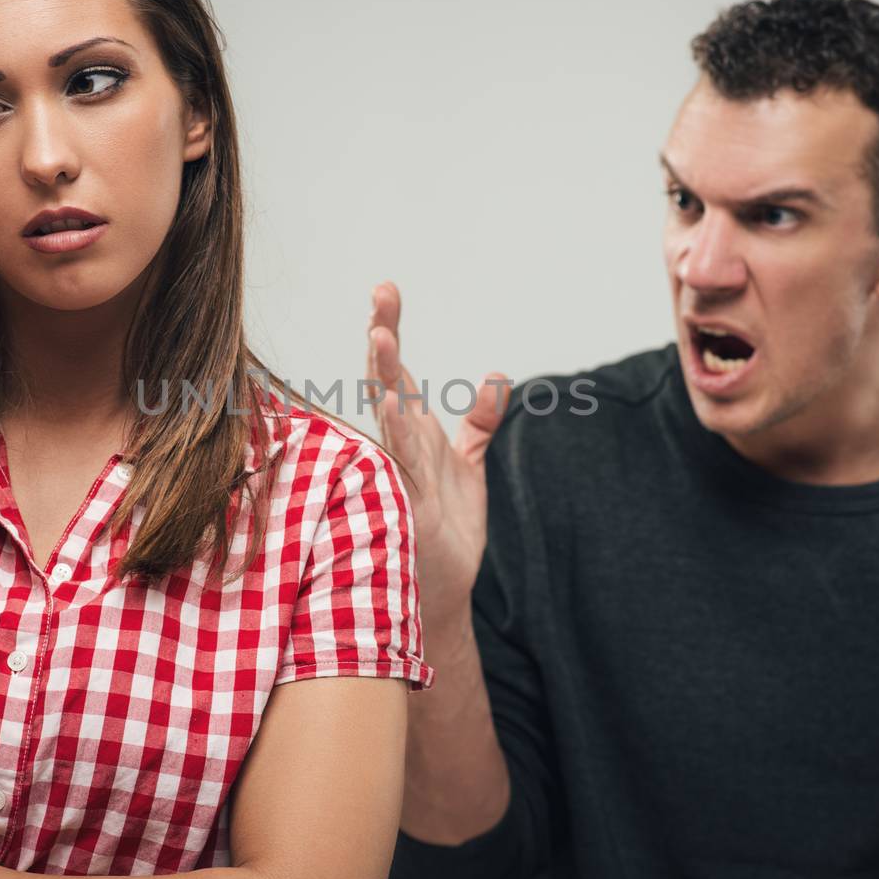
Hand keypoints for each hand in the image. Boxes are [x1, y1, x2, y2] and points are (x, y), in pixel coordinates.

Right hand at [367, 282, 507, 628]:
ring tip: (382, 337)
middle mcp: (397, 445)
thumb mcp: (469, 466)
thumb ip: (478, 423)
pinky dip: (396, 433)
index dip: (389, 330)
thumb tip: (497, 377)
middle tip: (381, 296)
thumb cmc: (446, 527)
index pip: (396, 371)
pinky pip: (401, 463)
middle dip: (384, 338)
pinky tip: (392, 402)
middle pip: (387, 381)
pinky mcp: (408, 503)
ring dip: (387, 377)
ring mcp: (398, 473)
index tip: (385, 289)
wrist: (442, 588)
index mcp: (411, 432)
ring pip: (389, 416)